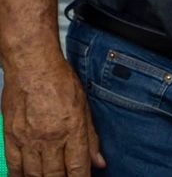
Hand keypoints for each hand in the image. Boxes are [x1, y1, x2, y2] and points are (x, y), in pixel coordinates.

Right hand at [1, 57, 104, 176]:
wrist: (32, 67)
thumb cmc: (60, 82)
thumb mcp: (85, 108)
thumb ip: (91, 138)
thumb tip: (99, 162)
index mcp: (72, 130)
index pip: (78, 167)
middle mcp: (49, 138)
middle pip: (55, 175)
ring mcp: (28, 139)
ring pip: (34, 174)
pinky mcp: (10, 137)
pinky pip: (13, 166)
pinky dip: (19, 176)